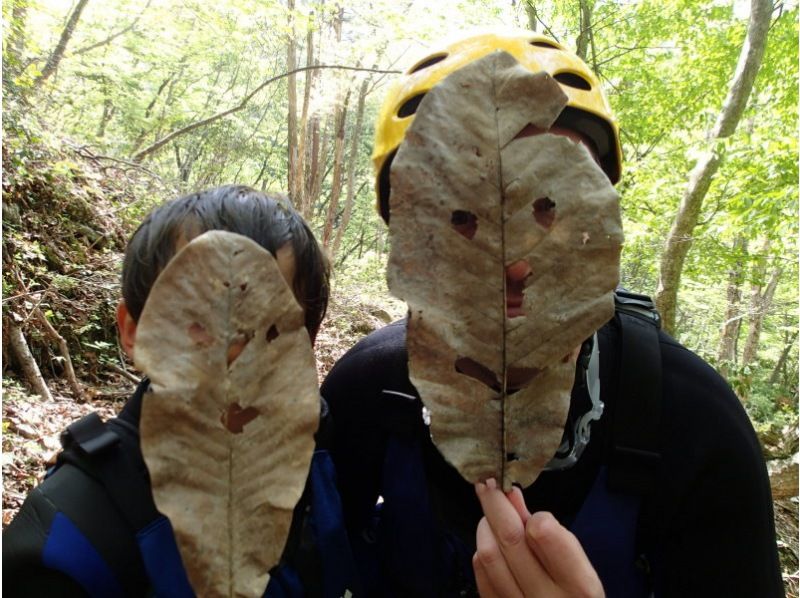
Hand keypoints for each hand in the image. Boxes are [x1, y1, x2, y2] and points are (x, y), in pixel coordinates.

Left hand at [473, 479, 603, 597]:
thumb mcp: (578, 568)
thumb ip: (550, 533)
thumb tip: (513, 496)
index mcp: (578, 587)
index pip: (544, 535)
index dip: (532, 513)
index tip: (530, 506)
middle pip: (510, 540)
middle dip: (495, 504)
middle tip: (487, 485)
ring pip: (488, 556)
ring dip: (485, 527)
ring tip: (491, 517)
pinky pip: (480, 576)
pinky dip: (482, 552)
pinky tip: (489, 544)